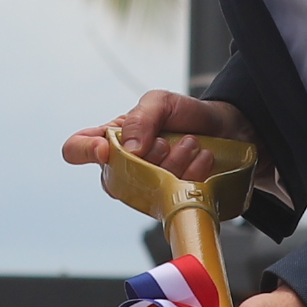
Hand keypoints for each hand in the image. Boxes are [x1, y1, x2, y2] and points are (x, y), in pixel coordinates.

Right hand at [64, 92, 250, 181]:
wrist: (230, 130)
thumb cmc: (186, 116)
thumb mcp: (161, 102)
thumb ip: (141, 117)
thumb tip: (130, 151)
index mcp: (112, 140)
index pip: (77, 149)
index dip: (84, 151)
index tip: (105, 148)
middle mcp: (124, 169)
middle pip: (113, 178)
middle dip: (145, 157)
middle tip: (165, 140)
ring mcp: (146, 191)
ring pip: (146, 189)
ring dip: (173, 162)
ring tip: (191, 144)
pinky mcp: (170, 204)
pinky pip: (174, 197)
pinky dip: (192, 173)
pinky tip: (203, 159)